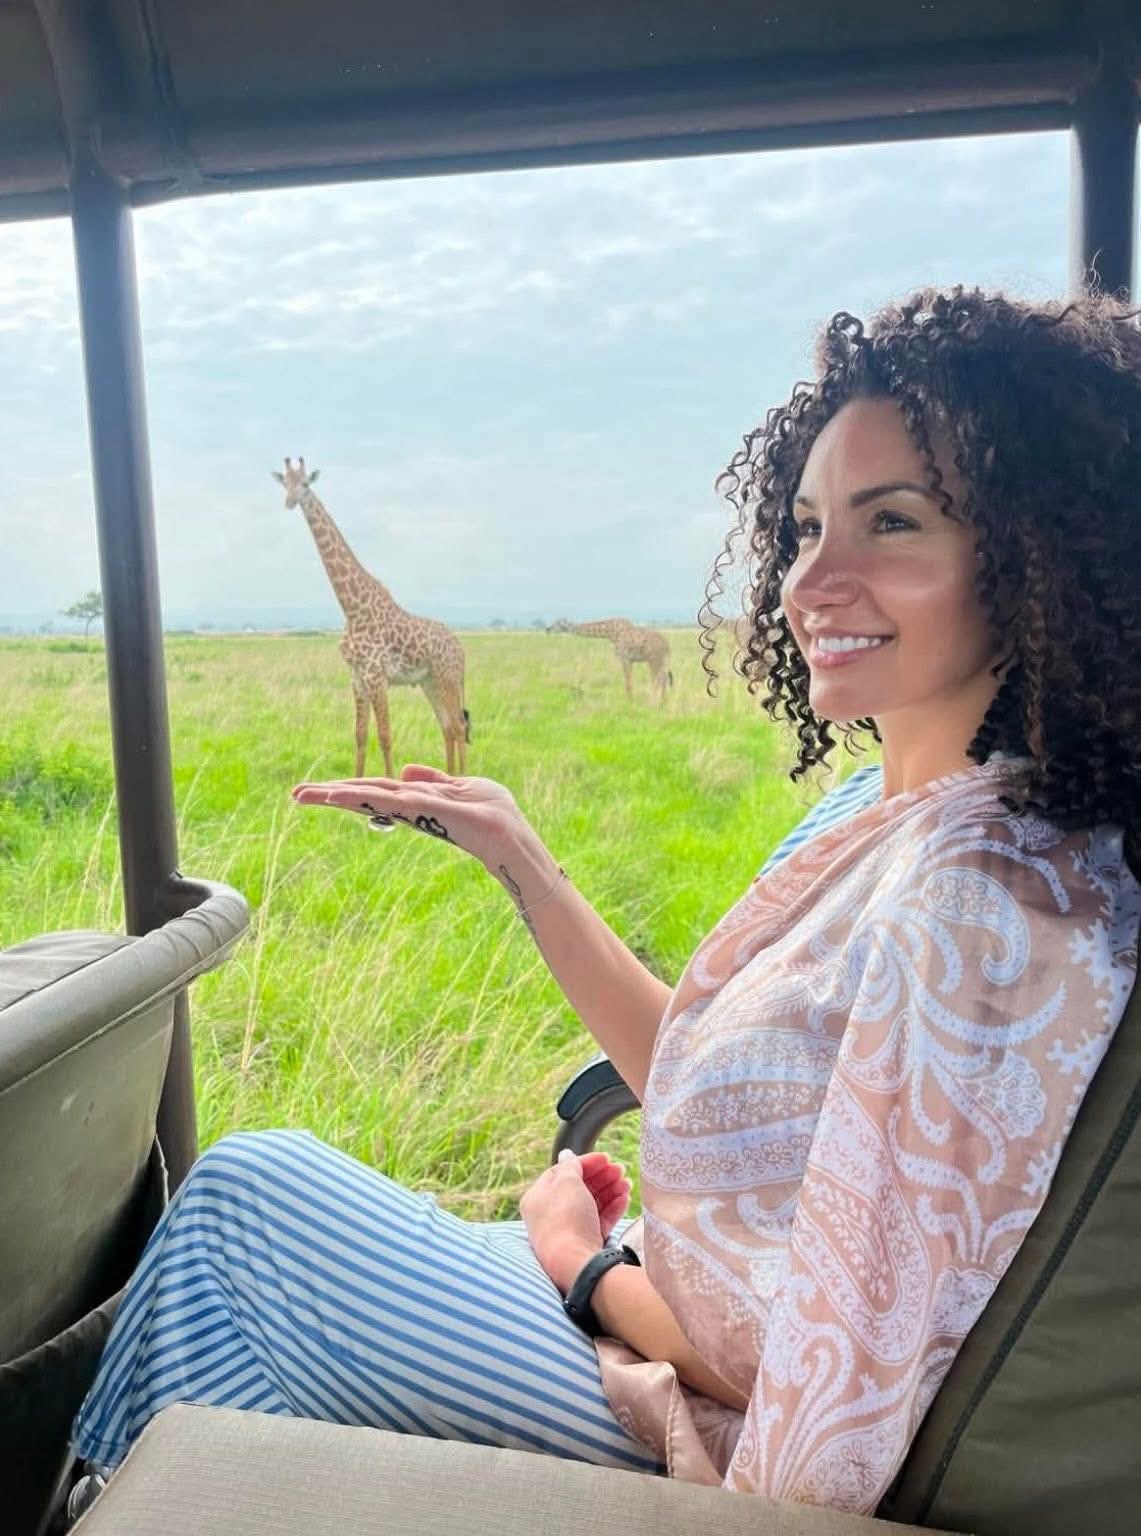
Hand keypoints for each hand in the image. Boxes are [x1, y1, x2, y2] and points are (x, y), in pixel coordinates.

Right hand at [291, 765, 527, 871]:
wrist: (516, 838)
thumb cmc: (494, 813)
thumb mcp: (463, 787)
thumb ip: (434, 780)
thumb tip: (405, 771)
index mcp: (417, 800)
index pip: (374, 789)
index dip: (343, 788)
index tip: (310, 790)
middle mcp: (414, 807)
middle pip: (366, 794)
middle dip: (330, 793)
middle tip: (294, 794)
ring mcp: (422, 811)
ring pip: (374, 798)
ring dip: (341, 795)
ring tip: (308, 794)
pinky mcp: (434, 813)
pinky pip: (397, 801)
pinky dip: (370, 798)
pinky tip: (345, 797)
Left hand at [520, 1150, 631, 1293]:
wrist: (575, 1264)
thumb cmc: (566, 1220)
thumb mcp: (568, 1183)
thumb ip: (570, 1166)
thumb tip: (567, 1154)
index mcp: (537, 1198)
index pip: (562, 1173)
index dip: (585, 1163)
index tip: (605, 1158)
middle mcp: (549, 1214)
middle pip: (578, 1188)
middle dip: (601, 1177)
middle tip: (620, 1170)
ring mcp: (567, 1230)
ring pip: (591, 1204)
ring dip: (610, 1191)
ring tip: (627, 1184)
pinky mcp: (583, 1243)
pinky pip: (598, 1221)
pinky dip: (612, 1208)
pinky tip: (625, 1198)